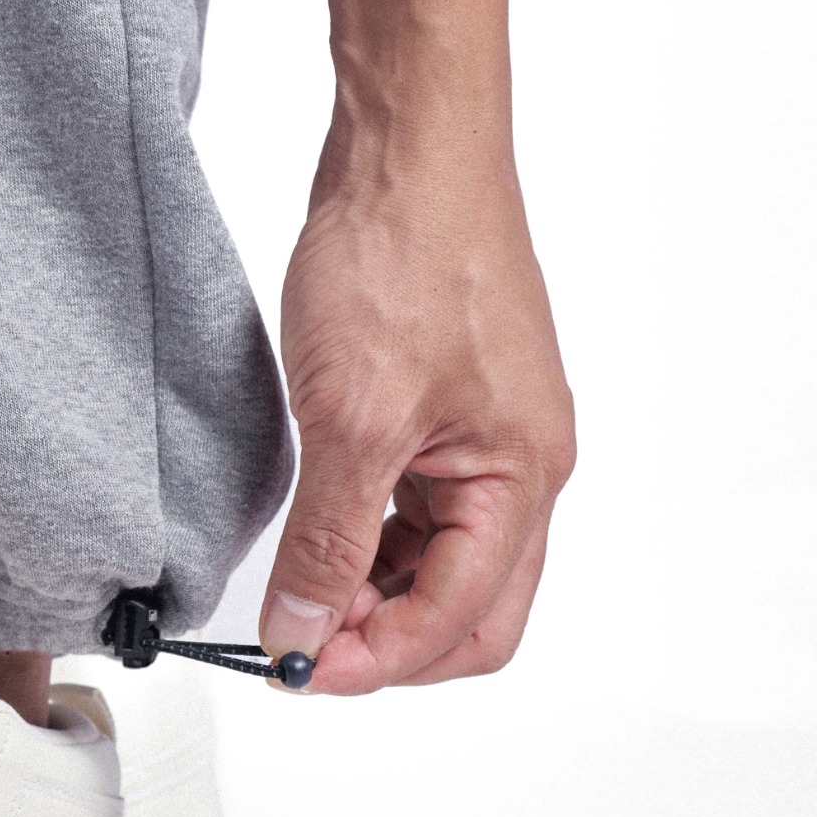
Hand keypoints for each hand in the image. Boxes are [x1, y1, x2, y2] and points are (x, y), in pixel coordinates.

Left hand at [259, 94, 575, 693]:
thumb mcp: (351, 419)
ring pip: (439, 566)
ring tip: (296, 593)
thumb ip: (327, 541)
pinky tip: (316, 539)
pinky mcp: (448, 413)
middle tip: (300, 646)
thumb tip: (304, 632)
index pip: (459, 622)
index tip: (293, 667)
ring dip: (373, 594)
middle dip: (387, 644)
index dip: (374, 661)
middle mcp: (521, 469)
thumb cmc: (404, 257)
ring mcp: (486, 442)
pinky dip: (369, 542)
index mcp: (524, 479)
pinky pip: (418, 512)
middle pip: (468, 613)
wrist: (406, 150)